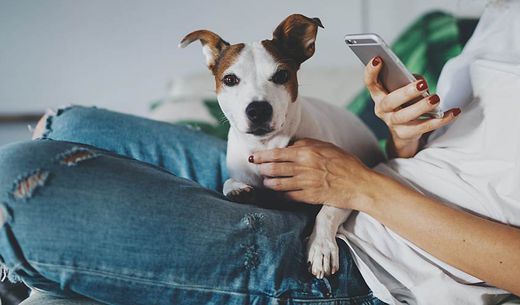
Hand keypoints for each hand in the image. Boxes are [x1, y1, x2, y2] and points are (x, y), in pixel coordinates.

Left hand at [250, 138, 377, 209]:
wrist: (360, 184)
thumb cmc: (345, 163)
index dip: (262, 156)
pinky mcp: (309, 197)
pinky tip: (277, 193)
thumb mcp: (326, 146)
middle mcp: (303, 167)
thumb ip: (306, 145)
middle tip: (257, 169)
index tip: (254, 157)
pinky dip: (280, 195)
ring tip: (266, 182)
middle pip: (273, 168)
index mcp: (307, 152)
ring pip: (277, 184)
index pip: (277, 153)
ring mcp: (305, 183)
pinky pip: (288, 196)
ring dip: (268, 183)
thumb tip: (289, 147)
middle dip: (262, 169)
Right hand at [365, 56, 461, 157]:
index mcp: (379, 95)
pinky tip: (453, 112)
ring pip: (404, 116)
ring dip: (421, 107)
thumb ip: (409, 81)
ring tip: (436, 98)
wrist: (403, 133)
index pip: (370, 83)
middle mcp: (382, 110)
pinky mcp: (405, 134)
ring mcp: (392, 123)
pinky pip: (423, 127)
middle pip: (390, 102)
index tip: (378, 58)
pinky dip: (440, 120)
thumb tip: (420, 83)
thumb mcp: (404, 90)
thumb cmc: (405, 103)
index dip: (371, 71)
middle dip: (405, 92)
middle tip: (422, 84)